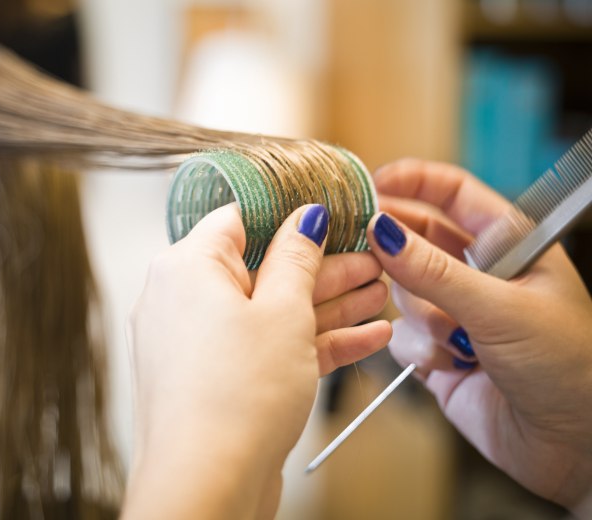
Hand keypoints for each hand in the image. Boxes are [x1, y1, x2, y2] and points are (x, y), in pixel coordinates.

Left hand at [124, 204, 389, 518]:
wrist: (207, 488)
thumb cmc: (234, 399)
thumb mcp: (282, 312)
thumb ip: (296, 258)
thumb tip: (304, 218)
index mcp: (187, 267)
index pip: (240, 219)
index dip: (289, 213)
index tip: (330, 214)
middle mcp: (183, 300)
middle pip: (262, 267)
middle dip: (324, 266)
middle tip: (370, 260)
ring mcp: (200, 342)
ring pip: (270, 310)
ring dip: (327, 305)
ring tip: (379, 294)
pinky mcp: (219, 378)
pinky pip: (266, 347)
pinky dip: (311, 342)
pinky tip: (365, 337)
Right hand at [366, 159, 591, 515]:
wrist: (574, 447)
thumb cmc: (567, 365)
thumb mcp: (500, 308)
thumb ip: (433, 271)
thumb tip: (381, 230)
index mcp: (508, 244)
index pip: (452, 193)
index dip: (411, 182)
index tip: (370, 186)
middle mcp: (478, 273)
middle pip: (416, 239)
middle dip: (396, 251)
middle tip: (367, 250)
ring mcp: (456, 312)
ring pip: (403, 292)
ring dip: (421, 315)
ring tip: (454, 338)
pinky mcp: (438, 352)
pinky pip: (402, 336)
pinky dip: (419, 349)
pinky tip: (450, 364)